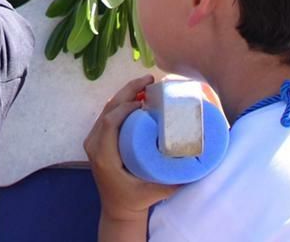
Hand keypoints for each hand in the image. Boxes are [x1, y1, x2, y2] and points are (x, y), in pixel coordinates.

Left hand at [85, 75, 176, 228]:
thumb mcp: (152, 192)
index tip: (146, 100)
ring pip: (106, 109)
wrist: (117, 209)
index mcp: (103, 155)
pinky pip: (107, 115)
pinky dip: (121, 103)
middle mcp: (94, 144)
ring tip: (146, 84)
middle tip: (149, 80)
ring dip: (125, 94)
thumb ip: (172, 182)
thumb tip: (196, 165)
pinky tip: (138, 97)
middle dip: (127, 91)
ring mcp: (93, 141)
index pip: (109, 122)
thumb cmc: (134, 200)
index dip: (125, 106)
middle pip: (107, 109)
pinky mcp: (98, 139)